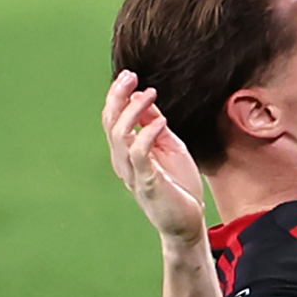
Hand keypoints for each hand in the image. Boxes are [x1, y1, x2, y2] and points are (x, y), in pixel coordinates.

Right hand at [104, 71, 209, 244]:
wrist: (186, 222)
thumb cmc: (178, 185)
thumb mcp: (168, 146)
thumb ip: (154, 125)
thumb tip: (145, 98)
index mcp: (126, 152)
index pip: (113, 119)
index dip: (117, 96)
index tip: (128, 75)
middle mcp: (123, 162)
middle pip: (110, 123)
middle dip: (117, 97)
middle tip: (129, 76)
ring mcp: (133, 173)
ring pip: (119, 136)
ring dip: (132, 111)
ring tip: (149, 93)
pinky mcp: (148, 183)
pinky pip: (140, 154)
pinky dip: (147, 134)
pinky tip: (161, 121)